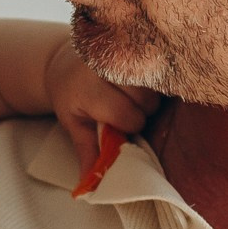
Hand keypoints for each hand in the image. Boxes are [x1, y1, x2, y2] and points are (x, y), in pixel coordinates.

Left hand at [44, 39, 159, 175]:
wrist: (65, 59)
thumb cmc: (71, 96)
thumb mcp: (74, 125)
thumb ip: (88, 153)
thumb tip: (91, 188)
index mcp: (90, 88)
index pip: (128, 117)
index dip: (128, 125)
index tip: (116, 121)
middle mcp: (108, 64)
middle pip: (148, 102)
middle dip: (141, 110)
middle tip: (125, 106)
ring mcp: (124, 49)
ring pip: (158, 86)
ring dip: (151, 95)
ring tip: (132, 94)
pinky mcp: (138, 40)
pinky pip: (162, 67)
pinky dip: (159, 78)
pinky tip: (145, 79)